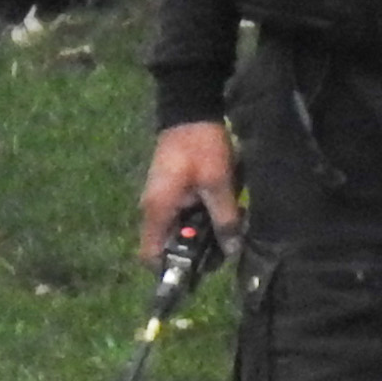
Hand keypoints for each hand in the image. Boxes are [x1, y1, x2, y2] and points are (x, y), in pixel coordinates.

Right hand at [139, 123, 239, 263]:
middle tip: (224, 245)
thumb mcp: (218, 184)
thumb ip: (224, 219)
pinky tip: (222, 207)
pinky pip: (185, 213)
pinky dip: (202, 215)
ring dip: (202, 231)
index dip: (169, 270)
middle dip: (196, 251)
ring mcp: (162, 198)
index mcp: (158, 211)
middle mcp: (154, 209)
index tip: (194, 273)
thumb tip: (231, 250)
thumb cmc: (200, 146)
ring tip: (228, 225)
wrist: (191, 108)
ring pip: (180, 229)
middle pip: (169, 246)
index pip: (150, 256)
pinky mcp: (172, 188)